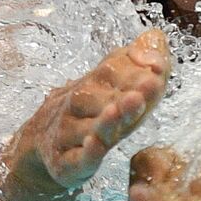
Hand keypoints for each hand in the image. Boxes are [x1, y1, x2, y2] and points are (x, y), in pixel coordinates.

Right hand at [23, 28, 171, 189]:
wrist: (42, 144)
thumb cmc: (92, 112)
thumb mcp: (115, 86)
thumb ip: (138, 61)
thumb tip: (155, 36)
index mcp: (95, 84)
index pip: (112, 71)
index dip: (135, 69)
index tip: (159, 68)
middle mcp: (79, 105)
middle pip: (100, 97)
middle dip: (128, 91)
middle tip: (152, 83)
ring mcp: (69, 134)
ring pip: (88, 127)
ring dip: (109, 119)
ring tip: (130, 107)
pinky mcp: (64, 164)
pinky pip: (74, 159)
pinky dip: (86, 153)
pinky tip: (96, 145)